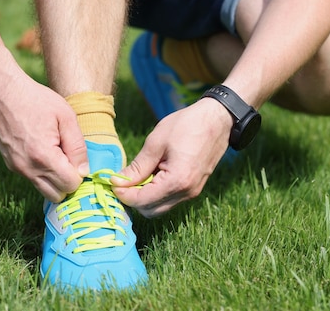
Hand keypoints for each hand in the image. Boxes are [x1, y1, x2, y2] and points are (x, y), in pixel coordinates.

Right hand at [0, 66, 88, 201]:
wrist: (2, 93)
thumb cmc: (36, 100)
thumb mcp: (66, 116)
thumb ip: (78, 146)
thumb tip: (84, 171)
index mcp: (43, 156)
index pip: (70, 185)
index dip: (79, 173)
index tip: (76, 155)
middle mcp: (28, 168)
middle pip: (57, 195)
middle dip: (68, 181)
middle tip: (69, 157)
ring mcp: (17, 168)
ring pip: (44, 190)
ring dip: (55, 178)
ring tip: (57, 153)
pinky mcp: (11, 165)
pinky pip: (33, 179)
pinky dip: (43, 172)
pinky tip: (44, 150)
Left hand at [113, 98, 231, 216]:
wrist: (218, 119)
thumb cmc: (187, 125)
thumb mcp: (156, 142)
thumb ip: (137, 167)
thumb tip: (117, 181)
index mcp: (177, 181)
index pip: (142, 201)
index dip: (123, 193)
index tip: (112, 180)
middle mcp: (186, 192)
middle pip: (150, 211)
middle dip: (133, 199)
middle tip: (123, 179)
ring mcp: (192, 192)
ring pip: (160, 208)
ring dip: (145, 197)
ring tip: (138, 174)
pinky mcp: (194, 188)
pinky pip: (170, 199)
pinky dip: (156, 193)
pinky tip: (152, 174)